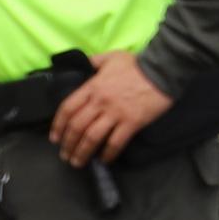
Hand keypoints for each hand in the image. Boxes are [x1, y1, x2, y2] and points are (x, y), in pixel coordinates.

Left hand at [48, 51, 174, 166]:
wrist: (164, 69)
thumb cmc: (138, 64)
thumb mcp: (111, 57)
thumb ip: (94, 61)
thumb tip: (82, 64)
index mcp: (92, 87)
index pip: (67, 108)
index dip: (58, 125)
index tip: (54, 138)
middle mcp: (100, 102)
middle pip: (77, 126)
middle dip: (68, 144)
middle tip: (64, 155)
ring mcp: (116, 113)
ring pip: (92, 137)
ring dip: (82, 152)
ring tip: (77, 162)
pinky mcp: (132, 122)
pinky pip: (115, 142)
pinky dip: (108, 153)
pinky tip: (104, 160)